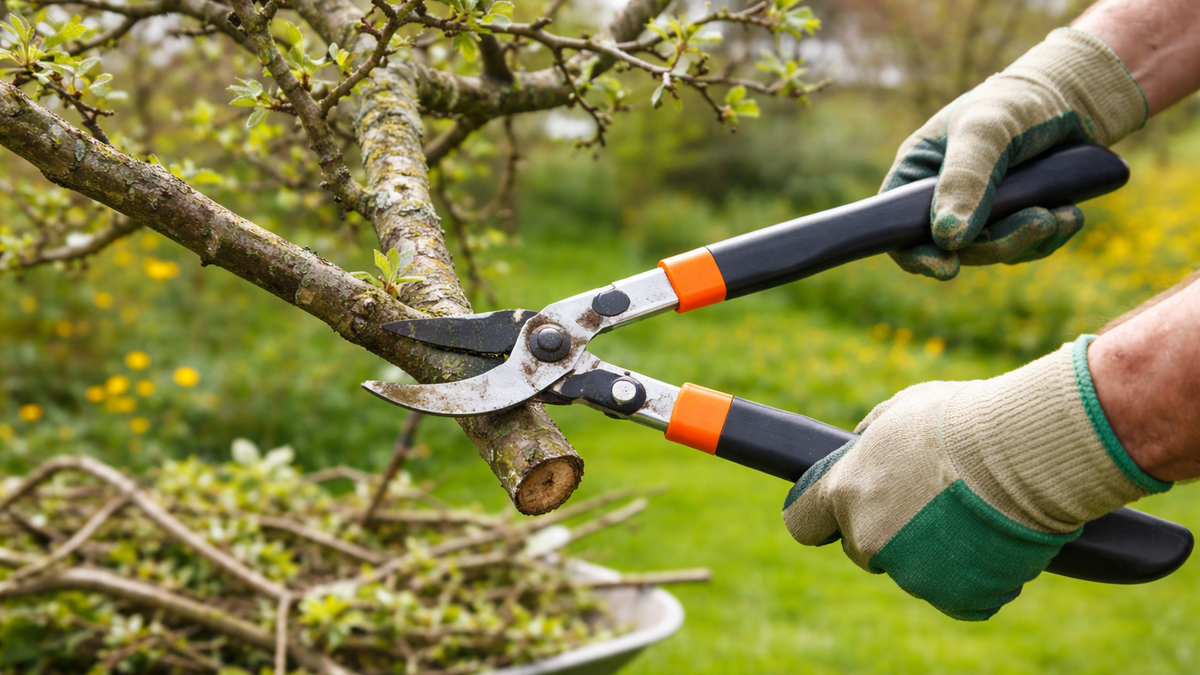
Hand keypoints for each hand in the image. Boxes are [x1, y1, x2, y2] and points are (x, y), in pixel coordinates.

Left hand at [782, 336, 1169, 619]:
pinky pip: (957, 594)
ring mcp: (909, 573)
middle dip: (887, 532)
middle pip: (863, 548)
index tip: (841, 513)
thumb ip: (871, 435)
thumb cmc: (961, 420)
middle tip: (929, 502)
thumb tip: (860, 442)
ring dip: (934, 550)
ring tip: (973, 513)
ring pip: (912, 570)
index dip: (824, 518)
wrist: (1022, 451)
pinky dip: (973, 575)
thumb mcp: (902, 409)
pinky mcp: (953, 597)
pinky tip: (992, 542)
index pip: (804, 523)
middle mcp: (866, 538)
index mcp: (844, 492)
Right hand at [882, 29, 1146, 279]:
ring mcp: (980, 211)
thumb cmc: (1017, 101)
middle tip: (1037, 223)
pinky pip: (1024, 248)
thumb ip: (966, 180)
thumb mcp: (986, 132)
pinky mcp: (1015, 217)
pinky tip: (1069, 213)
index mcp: (918, 173)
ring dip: (1028, 238)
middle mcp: (943, 196)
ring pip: (992, 250)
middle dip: (995, 244)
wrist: (1077, 94)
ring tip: (1060, 213)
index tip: (946, 268)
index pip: (898, 226)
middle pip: (952, 247)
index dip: (914, 254)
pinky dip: (1048, 236)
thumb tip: (948, 238)